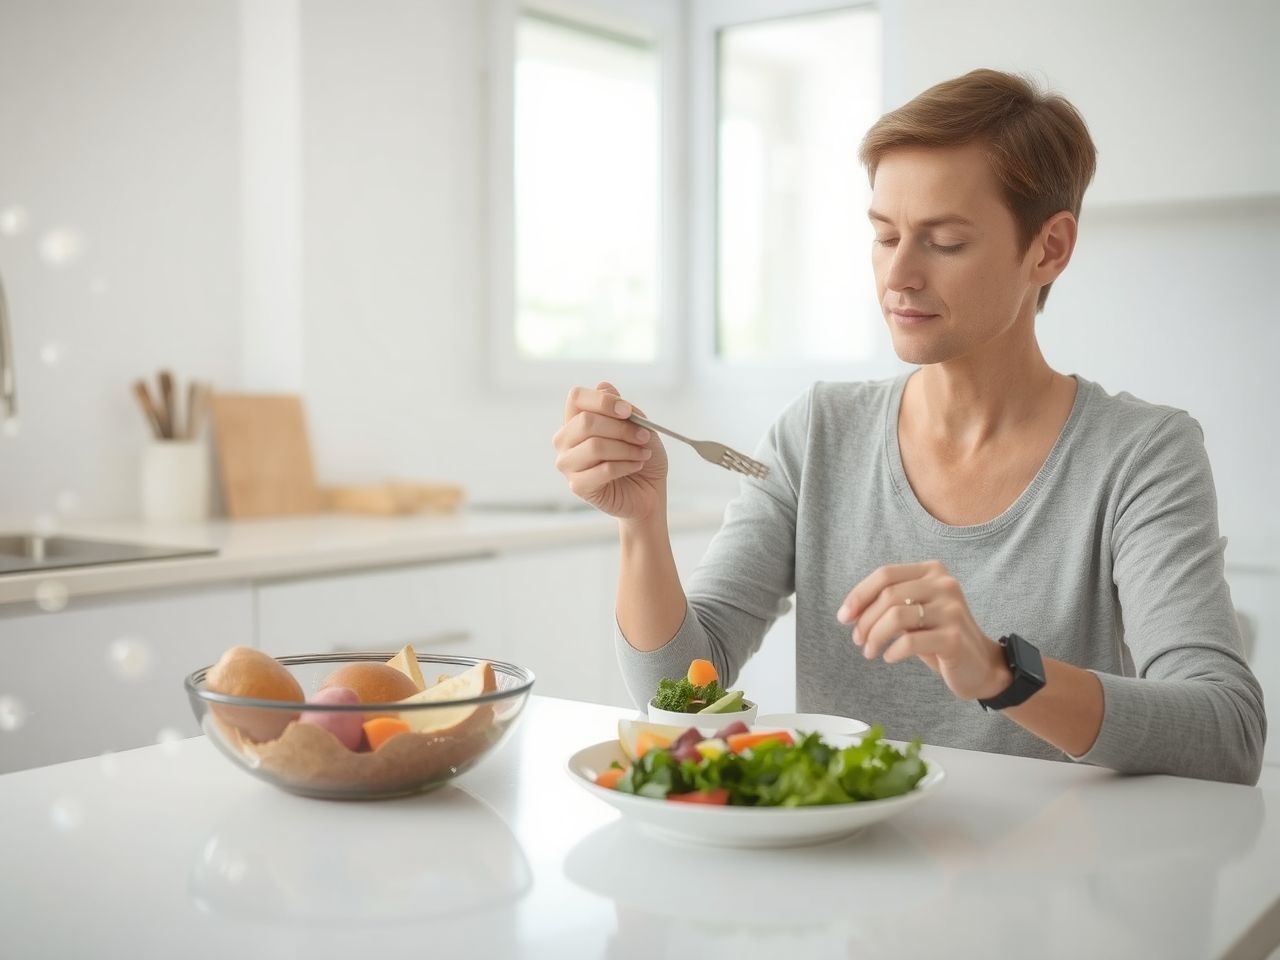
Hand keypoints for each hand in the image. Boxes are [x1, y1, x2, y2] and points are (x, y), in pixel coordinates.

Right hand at [553, 381, 668, 520]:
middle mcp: (566, 439)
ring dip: (626, 448)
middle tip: (645, 436)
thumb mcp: (639, 426)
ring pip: (594, 446)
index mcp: (576, 419)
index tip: (628, 411)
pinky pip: (603, 470)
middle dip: (621, 428)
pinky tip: (637, 465)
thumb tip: (604, 386)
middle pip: (586, 422)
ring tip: (643, 453)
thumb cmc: (640, 456)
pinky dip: (626, 465)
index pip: (576, 397)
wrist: (648, 492)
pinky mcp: (577, 486)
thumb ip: (622, 408)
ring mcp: (568, 463)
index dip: (602, 401)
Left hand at [836, 560, 1010, 701]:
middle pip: (888, 595)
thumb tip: (849, 612)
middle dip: (865, 620)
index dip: (859, 595)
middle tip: (858, 640)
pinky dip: (892, 651)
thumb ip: (888, 605)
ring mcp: (952, 610)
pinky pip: (910, 642)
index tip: (843, 617)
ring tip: (869, 651)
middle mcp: (945, 585)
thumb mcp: (914, 613)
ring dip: (875, 637)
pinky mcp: (954, 638)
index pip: (885, 574)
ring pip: (896, 617)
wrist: (980, 666)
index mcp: (932, 571)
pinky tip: (889, 657)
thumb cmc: (939, 637)